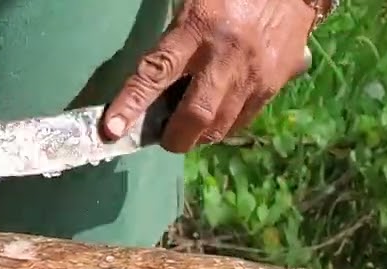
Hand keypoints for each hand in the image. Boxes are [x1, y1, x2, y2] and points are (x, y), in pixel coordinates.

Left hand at [101, 0, 315, 152]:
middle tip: (165, 137)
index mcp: (197, 28)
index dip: (131, 105)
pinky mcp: (275, 84)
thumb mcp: (192, 6)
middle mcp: (225, 55)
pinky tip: (217, 115)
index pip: (155, 73)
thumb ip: (171, 45)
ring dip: (198, 136)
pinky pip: (242, 121)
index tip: (111, 130)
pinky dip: (223, 126)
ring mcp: (254, 73)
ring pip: (220, 126)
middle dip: (174, 138)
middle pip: (195, 115)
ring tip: (189, 127)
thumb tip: (145, 89)